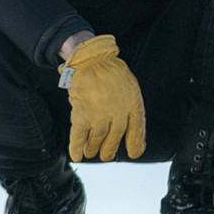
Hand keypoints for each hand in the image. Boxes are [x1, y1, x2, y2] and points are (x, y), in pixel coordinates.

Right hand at [58, 35, 145, 161]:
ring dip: (94, 148)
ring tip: (91, 152)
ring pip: (97, 139)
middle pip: (115, 137)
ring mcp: (99, 114)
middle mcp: (118, 112)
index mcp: (132, 103)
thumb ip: (132, 104)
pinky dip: (76, 147)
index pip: (137, 128)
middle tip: (106, 156)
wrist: (90, 58)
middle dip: (110, 149)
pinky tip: (77, 156)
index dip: (136, 143)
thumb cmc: (110, 69)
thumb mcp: (130, 85)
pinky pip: (79, 135)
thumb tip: (133, 125)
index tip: (134, 153)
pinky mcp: (82, 114)